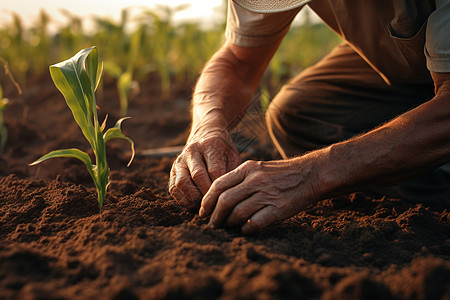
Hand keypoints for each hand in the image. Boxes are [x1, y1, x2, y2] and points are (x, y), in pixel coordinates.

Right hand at [169, 131, 240, 207]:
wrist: (205, 136)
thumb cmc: (222, 151)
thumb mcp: (232, 156)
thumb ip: (231, 173)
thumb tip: (227, 194)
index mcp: (210, 145)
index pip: (214, 170)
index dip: (220, 187)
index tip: (225, 198)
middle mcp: (192, 151)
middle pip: (198, 176)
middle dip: (207, 193)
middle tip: (216, 204)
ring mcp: (180, 160)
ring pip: (182, 182)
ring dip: (193, 198)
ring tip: (203, 205)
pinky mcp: (173, 170)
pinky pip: (173, 188)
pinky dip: (182, 199)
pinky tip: (193, 204)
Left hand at [199, 159, 319, 233]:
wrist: (310, 174)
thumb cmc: (280, 174)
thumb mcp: (258, 168)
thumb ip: (238, 179)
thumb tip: (218, 197)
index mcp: (248, 169)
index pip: (218, 185)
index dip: (207, 200)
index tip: (203, 211)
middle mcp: (256, 180)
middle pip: (225, 200)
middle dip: (214, 216)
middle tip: (212, 225)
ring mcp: (267, 194)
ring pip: (238, 212)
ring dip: (229, 223)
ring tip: (227, 227)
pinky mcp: (278, 209)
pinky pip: (256, 222)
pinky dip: (246, 228)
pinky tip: (245, 229)